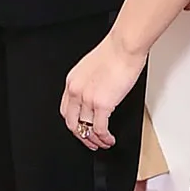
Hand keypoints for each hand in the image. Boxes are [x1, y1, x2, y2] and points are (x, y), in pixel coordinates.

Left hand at [61, 32, 144, 149]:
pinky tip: (109, 139)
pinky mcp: (102, 104)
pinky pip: (100, 129)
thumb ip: (89, 83)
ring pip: (85, 129)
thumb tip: (97, 93)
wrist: (123, 47)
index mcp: (72, 82)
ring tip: (103, 143)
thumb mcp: (92, 68)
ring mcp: (87, 99)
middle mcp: (76, 92)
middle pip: (72, 123)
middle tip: (90, 142)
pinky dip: (104, 138)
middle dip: (81, 137)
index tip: (81, 128)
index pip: (66, 110)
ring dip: (94, 140)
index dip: (73, 123)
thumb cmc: (114, 52)